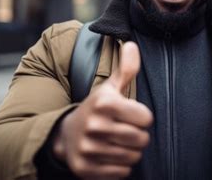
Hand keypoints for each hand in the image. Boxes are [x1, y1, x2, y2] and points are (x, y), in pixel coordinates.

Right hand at [53, 42, 152, 178]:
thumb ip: (125, 69)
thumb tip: (133, 45)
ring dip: (129, 152)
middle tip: (126, 131)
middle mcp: (95, 126)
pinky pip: (122, 173)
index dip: (142, 117)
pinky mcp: (86, 169)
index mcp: (104, 104)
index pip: (146, 118)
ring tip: (117, 142)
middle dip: (138, 136)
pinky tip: (110, 155)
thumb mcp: (109, 88)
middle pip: (141, 140)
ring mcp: (89, 149)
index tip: (132, 116)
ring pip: (133, 157)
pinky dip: (120, 167)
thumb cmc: (95, 109)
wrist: (65, 135)